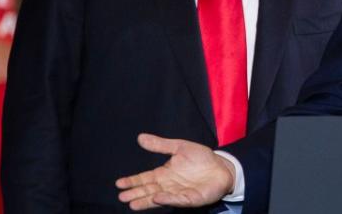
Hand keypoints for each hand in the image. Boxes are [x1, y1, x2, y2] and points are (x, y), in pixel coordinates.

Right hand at [116, 133, 235, 209]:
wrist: (222, 166)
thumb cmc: (201, 158)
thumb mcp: (179, 147)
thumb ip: (160, 145)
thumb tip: (140, 137)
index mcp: (164, 174)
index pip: (144, 178)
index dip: (132, 181)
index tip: (119, 183)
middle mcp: (168, 185)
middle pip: (148, 190)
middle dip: (135, 194)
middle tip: (122, 197)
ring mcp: (178, 193)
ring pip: (159, 198)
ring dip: (146, 201)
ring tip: (133, 204)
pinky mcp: (190, 199)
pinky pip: (177, 199)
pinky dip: (167, 199)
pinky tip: (158, 197)